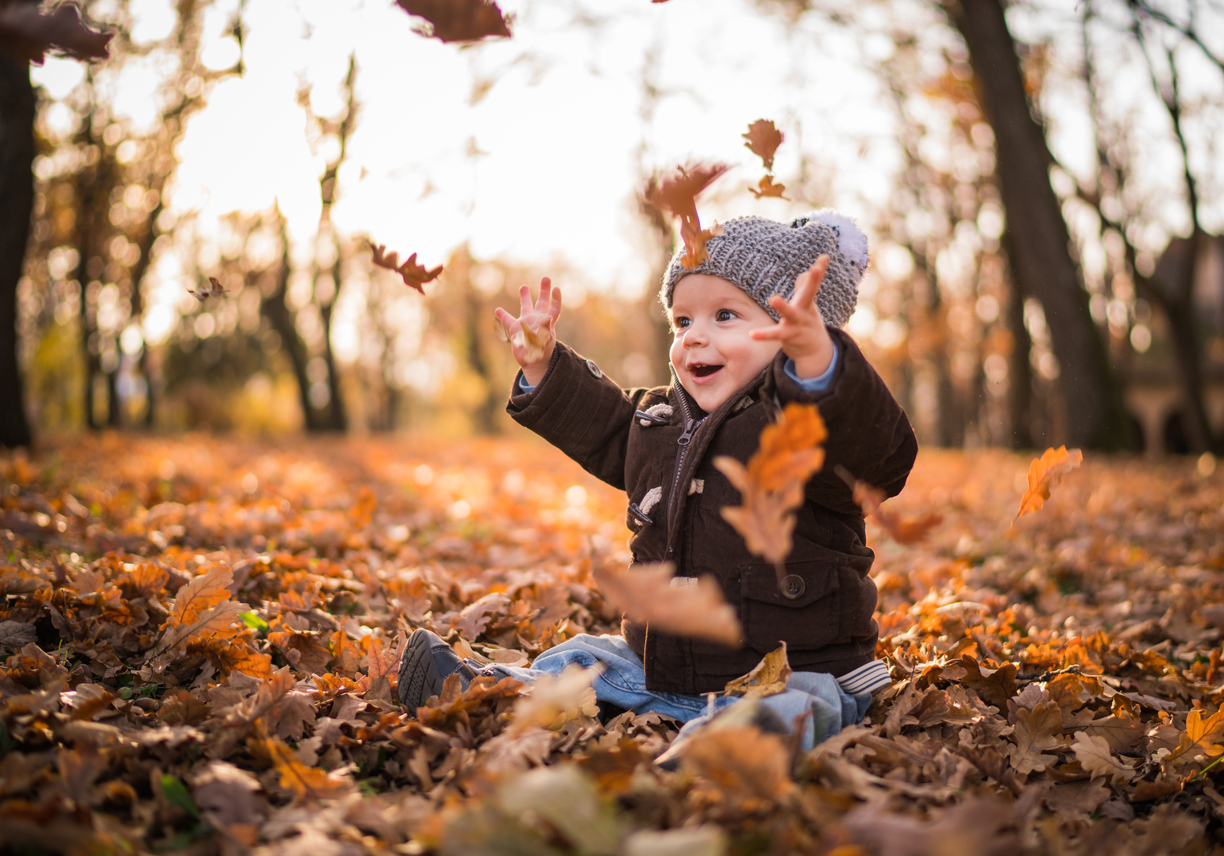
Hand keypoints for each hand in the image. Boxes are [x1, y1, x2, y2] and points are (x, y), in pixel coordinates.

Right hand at [494, 277, 561, 386]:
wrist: (534, 363)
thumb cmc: (542, 353)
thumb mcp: (544, 341)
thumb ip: (546, 328)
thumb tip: (549, 316)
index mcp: (547, 323)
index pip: (554, 308)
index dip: (555, 298)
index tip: (556, 288)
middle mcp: (537, 320)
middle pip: (542, 302)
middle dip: (544, 290)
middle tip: (546, 278)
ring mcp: (527, 323)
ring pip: (526, 307)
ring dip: (525, 297)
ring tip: (523, 286)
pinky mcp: (517, 329)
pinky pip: (509, 320)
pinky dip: (503, 315)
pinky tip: (498, 310)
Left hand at [750, 255, 834, 378]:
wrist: (816, 353)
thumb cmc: (807, 324)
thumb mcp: (807, 307)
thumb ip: (803, 289)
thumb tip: (803, 273)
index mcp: (808, 302)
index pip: (814, 284)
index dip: (819, 270)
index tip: (824, 257)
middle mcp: (805, 311)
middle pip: (809, 294)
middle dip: (813, 281)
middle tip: (814, 270)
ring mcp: (797, 324)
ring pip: (790, 314)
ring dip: (783, 306)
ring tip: (773, 298)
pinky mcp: (787, 336)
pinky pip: (775, 335)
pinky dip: (764, 335)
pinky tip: (752, 334)